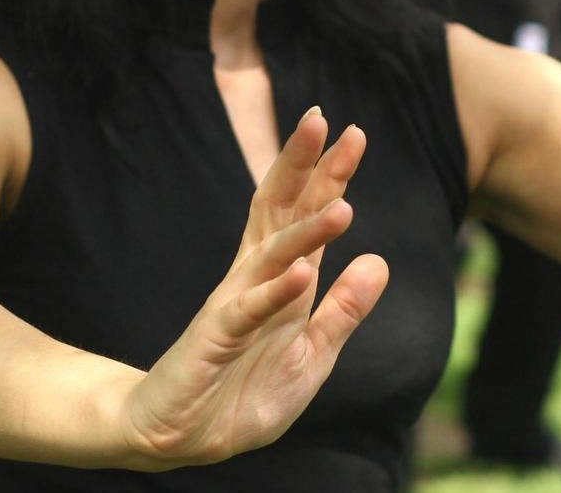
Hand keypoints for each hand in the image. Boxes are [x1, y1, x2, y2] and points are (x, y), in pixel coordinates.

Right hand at [120, 108, 388, 467]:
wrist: (181, 440)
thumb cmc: (244, 392)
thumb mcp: (312, 354)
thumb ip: (344, 310)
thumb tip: (379, 259)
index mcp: (282, 279)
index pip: (306, 214)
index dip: (329, 175)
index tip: (353, 133)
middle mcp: (255, 280)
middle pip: (279, 211)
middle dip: (302, 167)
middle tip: (323, 121)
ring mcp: (232, 306)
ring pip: (270, 256)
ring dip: (306, 231)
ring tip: (342, 204)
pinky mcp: (214, 342)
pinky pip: (246, 313)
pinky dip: (274, 293)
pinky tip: (302, 274)